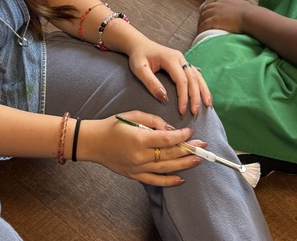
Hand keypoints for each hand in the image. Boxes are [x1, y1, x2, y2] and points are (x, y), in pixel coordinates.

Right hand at [89, 110, 204, 185]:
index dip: (181, 136)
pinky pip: (155, 180)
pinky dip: (168, 181)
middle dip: (188, 149)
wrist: (94, 143)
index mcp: (139, 139)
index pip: (166, 139)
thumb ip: (153, 121)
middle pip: (169, 154)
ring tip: (197, 160)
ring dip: (183, 165)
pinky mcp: (134, 176)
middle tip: (202, 145)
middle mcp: (140, 156)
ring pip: (165, 169)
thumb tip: (170, 129)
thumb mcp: (133, 115)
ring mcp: (137, 168)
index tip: (191, 131)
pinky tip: (181, 179)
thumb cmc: (113, 125)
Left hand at [126, 41, 211, 116]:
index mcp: (170, 58)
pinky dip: (201, 86)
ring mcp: (183, 60)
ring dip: (203, 91)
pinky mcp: (183, 63)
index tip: (182, 111)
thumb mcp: (139, 69)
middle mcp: (180, 57)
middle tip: (195, 113)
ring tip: (208, 106)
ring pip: (197, 76)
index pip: (181, 80)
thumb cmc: (138, 56)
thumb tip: (165, 99)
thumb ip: (151, 83)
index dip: (183, 97)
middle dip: (195, 97)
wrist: (139, 44)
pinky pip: (195, 75)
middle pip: (193, 78)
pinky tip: (205, 96)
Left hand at [196, 0, 249, 35]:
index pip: (212, 4)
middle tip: (202, 23)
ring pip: (203, 17)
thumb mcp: (240, 2)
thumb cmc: (248, 11)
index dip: (209, 10)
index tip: (208, 15)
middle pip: (205, 10)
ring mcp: (215, 13)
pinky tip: (200, 33)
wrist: (249, 16)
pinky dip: (201, 29)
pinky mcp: (214, 20)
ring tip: (200, 30)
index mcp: (224, 1)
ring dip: (200, 23)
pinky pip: (204, 25)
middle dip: (202, 16)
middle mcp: (217, 6)